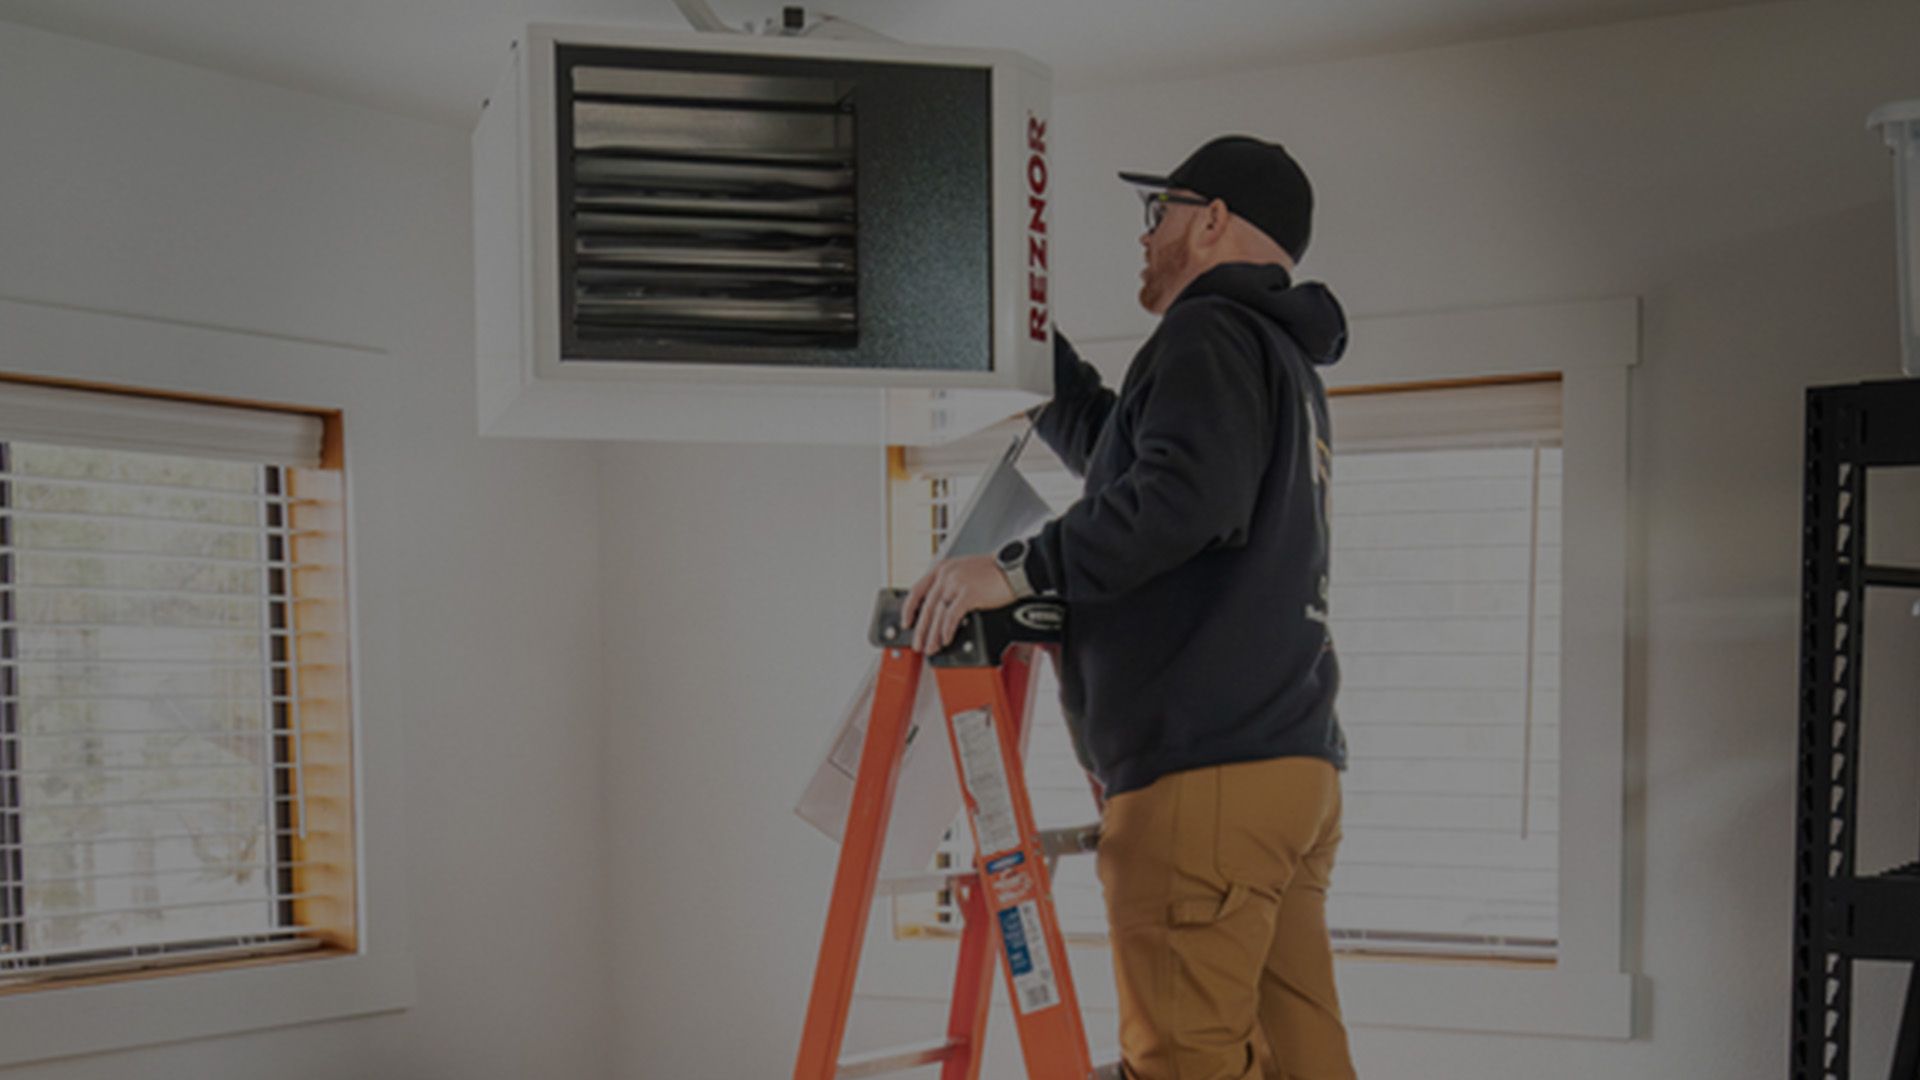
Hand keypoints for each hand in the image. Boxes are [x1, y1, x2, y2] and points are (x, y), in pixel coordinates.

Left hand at [901, 555, 1015, 654]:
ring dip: (932, 634)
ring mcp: (957, 583)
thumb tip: (942, 608)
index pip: (917, 589)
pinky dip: (947, 630)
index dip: (909, 608)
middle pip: (927, 606)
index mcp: (943, 568)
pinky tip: (946, 639)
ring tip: (931, 647)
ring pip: (938, 614)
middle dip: (920, 629)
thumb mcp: (965, 572)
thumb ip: (951, 586)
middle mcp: (946, 574)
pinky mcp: (969, 593)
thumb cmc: (995, 572)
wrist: (1015, 569)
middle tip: (917, 644)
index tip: (906, 622)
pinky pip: (952, 616)